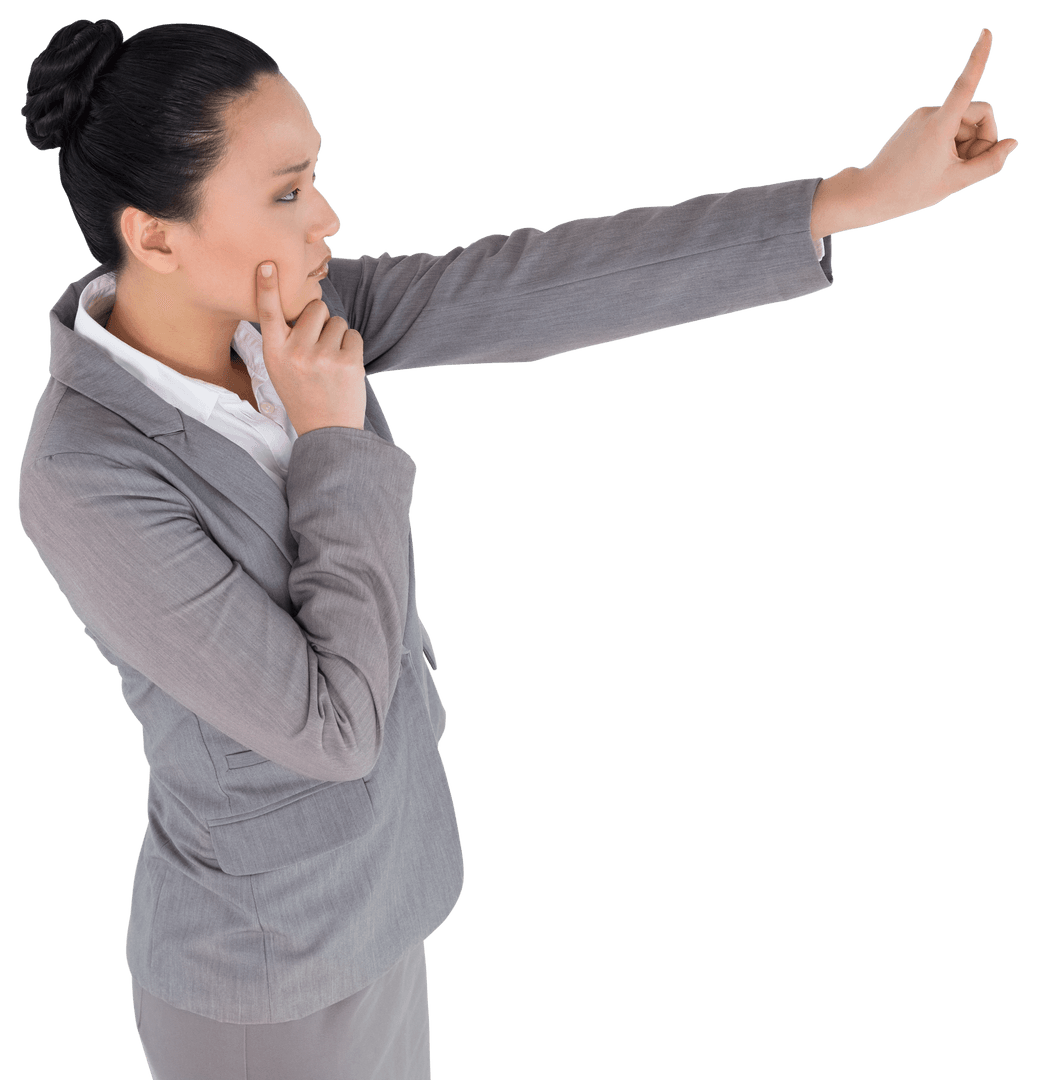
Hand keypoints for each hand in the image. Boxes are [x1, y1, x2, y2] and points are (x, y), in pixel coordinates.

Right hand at [255, 262, 367, 435]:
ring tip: (331, 363)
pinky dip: (352, 348)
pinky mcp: (348, 362)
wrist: (327, 431)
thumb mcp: (280, 369)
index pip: (268, 313)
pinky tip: (344, 369)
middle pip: (315, 309)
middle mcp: (295, 352)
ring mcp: (322, 357)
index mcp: (274, 353)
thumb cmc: (303, 395)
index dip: (268, 287)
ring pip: (336, 321)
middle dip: (321, 322)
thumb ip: (284, 340)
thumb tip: (300, 307)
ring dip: (338, 336)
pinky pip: (353, 335)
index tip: (269, 264)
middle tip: (319, 348)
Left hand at [855, 27, 1017, 226]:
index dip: (979, 58)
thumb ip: (989, 163)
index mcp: (939, 123)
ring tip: (947, 170)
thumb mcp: (955, 182)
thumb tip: (1011, 142)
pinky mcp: (917, 122)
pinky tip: (937, 164)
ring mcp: (922, 116)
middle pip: (978, 114)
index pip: (965, 85)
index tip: (986, 32)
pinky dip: (951, 144)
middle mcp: (930, 112)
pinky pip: (948, 127)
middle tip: (966, 168)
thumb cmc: (909, 192)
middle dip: (982, 139)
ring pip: (964, 123)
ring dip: (966, 145)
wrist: (870, 194)